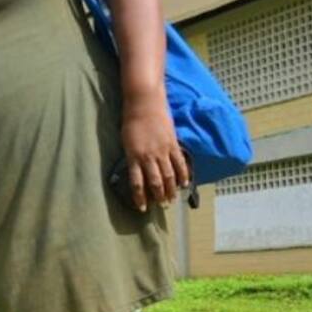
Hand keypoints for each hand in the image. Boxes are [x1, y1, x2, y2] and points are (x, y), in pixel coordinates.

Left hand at [120, 94, 189, 211]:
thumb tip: (137, 171)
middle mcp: (148, 157)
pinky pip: (180, 163)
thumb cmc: (131, 121)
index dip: (140, 198)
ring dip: (171, 189)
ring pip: (169, 176)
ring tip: (171, 199)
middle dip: (158, 196)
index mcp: (133, 157)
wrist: (144, 103)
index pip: (137, 184)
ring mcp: (162, 150)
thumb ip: (132, 157)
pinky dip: (183, 174)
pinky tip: (184, 183)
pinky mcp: (173, 144)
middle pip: (155, 183)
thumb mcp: (126, 142)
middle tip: (160, 205)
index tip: (142, 208)